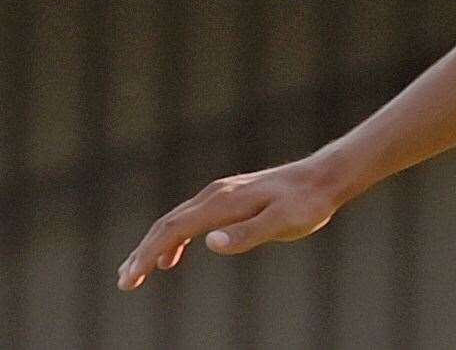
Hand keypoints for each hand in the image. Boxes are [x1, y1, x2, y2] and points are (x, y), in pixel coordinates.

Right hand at [117, 155, 344, 290]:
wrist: (324, 178)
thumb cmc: (307, 203)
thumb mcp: (283, 222)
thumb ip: (248, 233)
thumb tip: (210, 242)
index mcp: (222, 203)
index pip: (173, 230)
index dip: (148, 254)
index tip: (130, 280)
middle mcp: (216, 194)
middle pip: (167, 224)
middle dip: (142, 253)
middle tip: (125, 282)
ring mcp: (222, 194)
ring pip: (177, 221)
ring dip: (154, 246)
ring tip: (137, 273)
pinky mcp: (230, 198)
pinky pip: (192, 219)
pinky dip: (174, 239)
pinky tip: (172, 258)